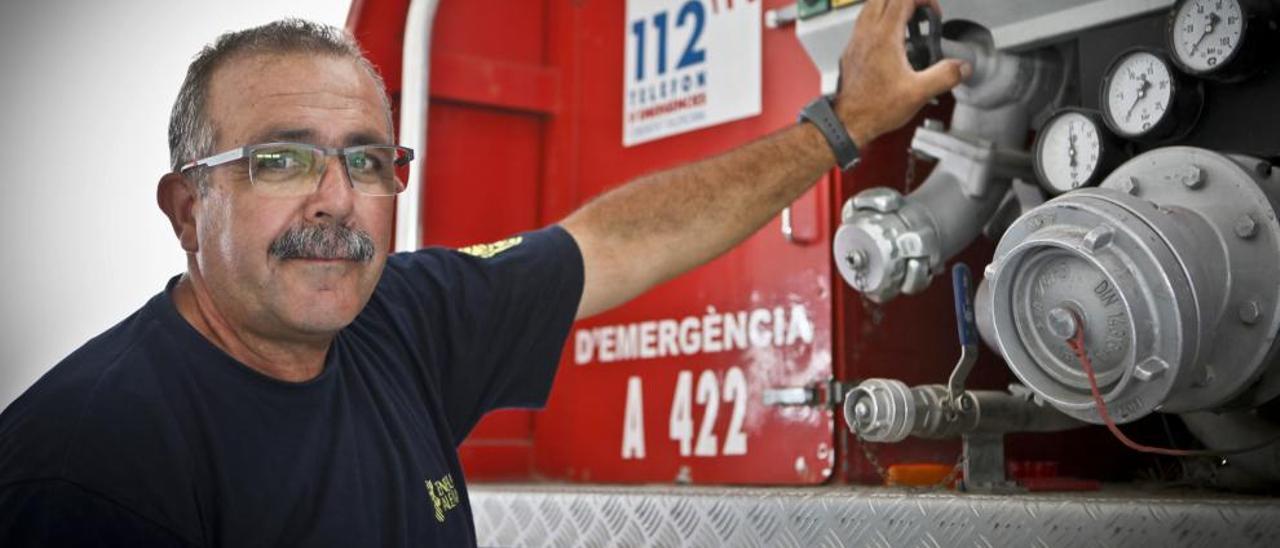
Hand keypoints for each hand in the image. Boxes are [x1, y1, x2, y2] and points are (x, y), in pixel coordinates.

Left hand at [832, 0, 970, 146]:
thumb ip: (945, 76)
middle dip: (906, 0)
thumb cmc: (875, 108)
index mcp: (884, 37)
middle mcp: (867, 34)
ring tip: (907, 22)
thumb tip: (962, 67)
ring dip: (890, 7)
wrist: (848, 122)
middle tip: (920, 12)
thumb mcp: (919, 93)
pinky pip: (863, 24)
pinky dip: (878, 21)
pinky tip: (890, 40)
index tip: (932, 13)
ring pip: (870, 7)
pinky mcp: (851, 52)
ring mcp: (856, 42)